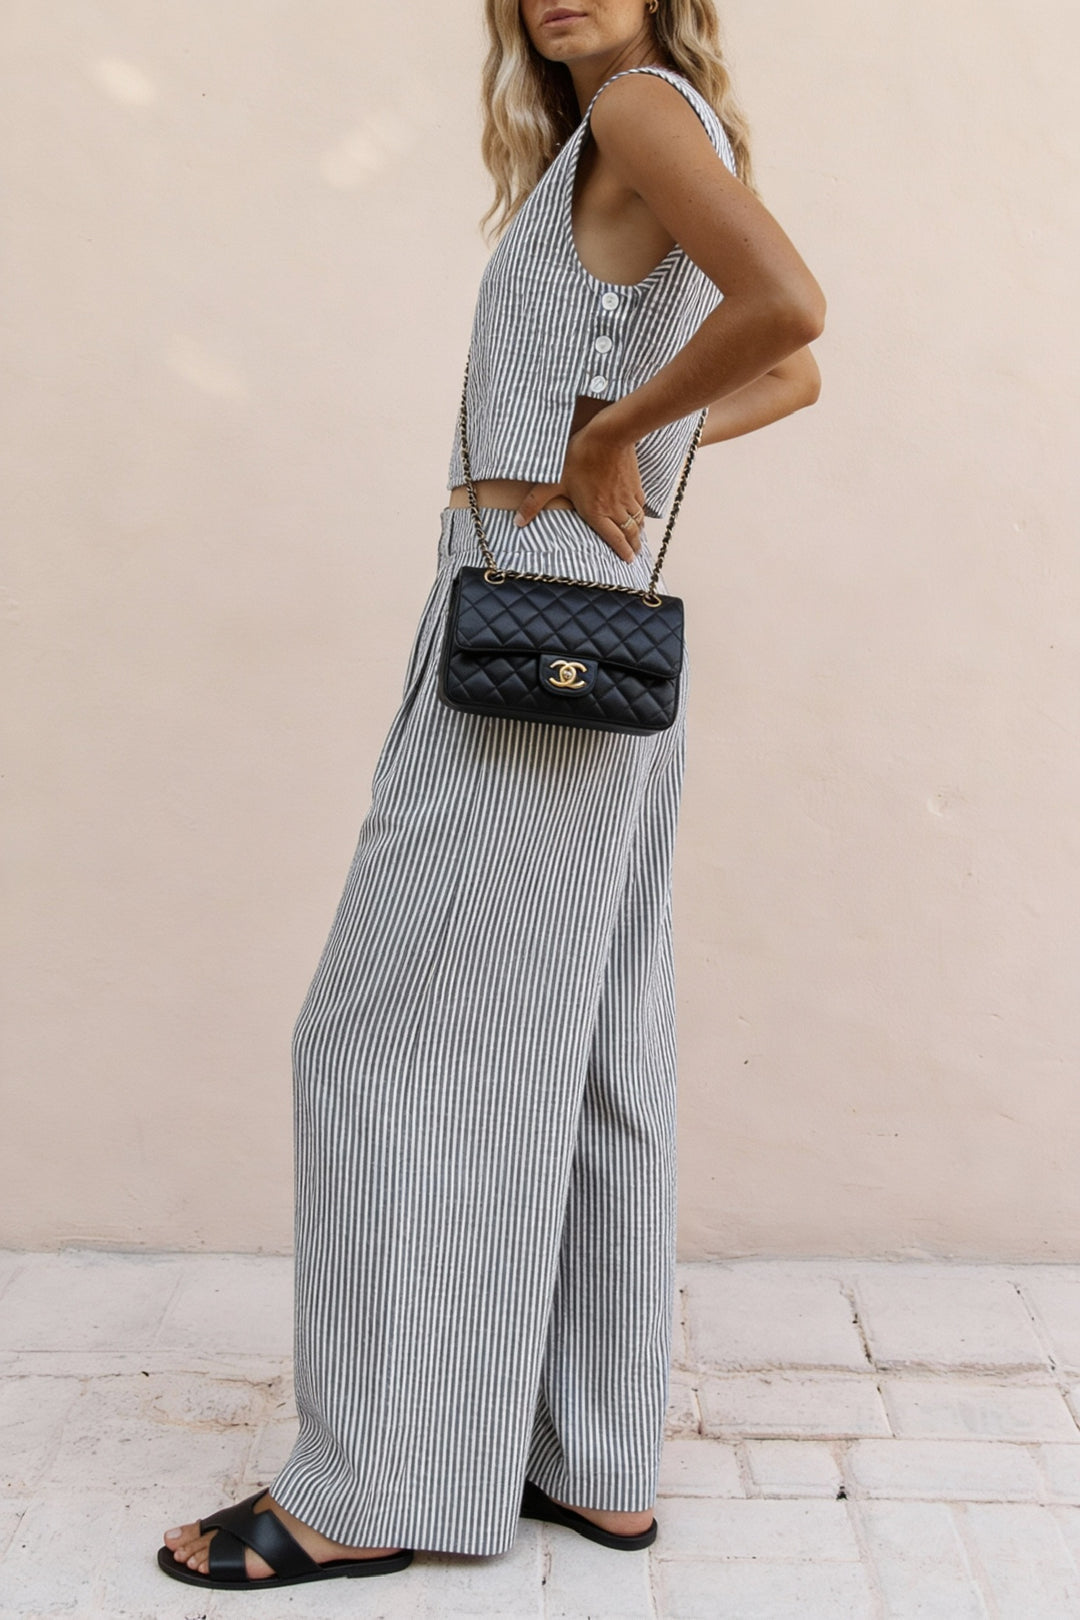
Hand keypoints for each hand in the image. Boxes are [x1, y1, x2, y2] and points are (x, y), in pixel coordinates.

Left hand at [513, 417, 646, 563]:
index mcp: (597, 513)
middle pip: (629, 533)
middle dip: (633, 547)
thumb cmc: (579, 457)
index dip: (623, 552)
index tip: (628, 561)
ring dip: (638, 532)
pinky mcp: (635, 484)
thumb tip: (518, 522)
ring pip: (637, 521)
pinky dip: (641, 514)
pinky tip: (638, 514)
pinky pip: (640, 505)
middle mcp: (615, 509)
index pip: (614, 539)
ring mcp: (627, 497)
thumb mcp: (552, 481)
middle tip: (634, 555)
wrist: (608, 435)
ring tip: (637, 538)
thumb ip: (534, 503)